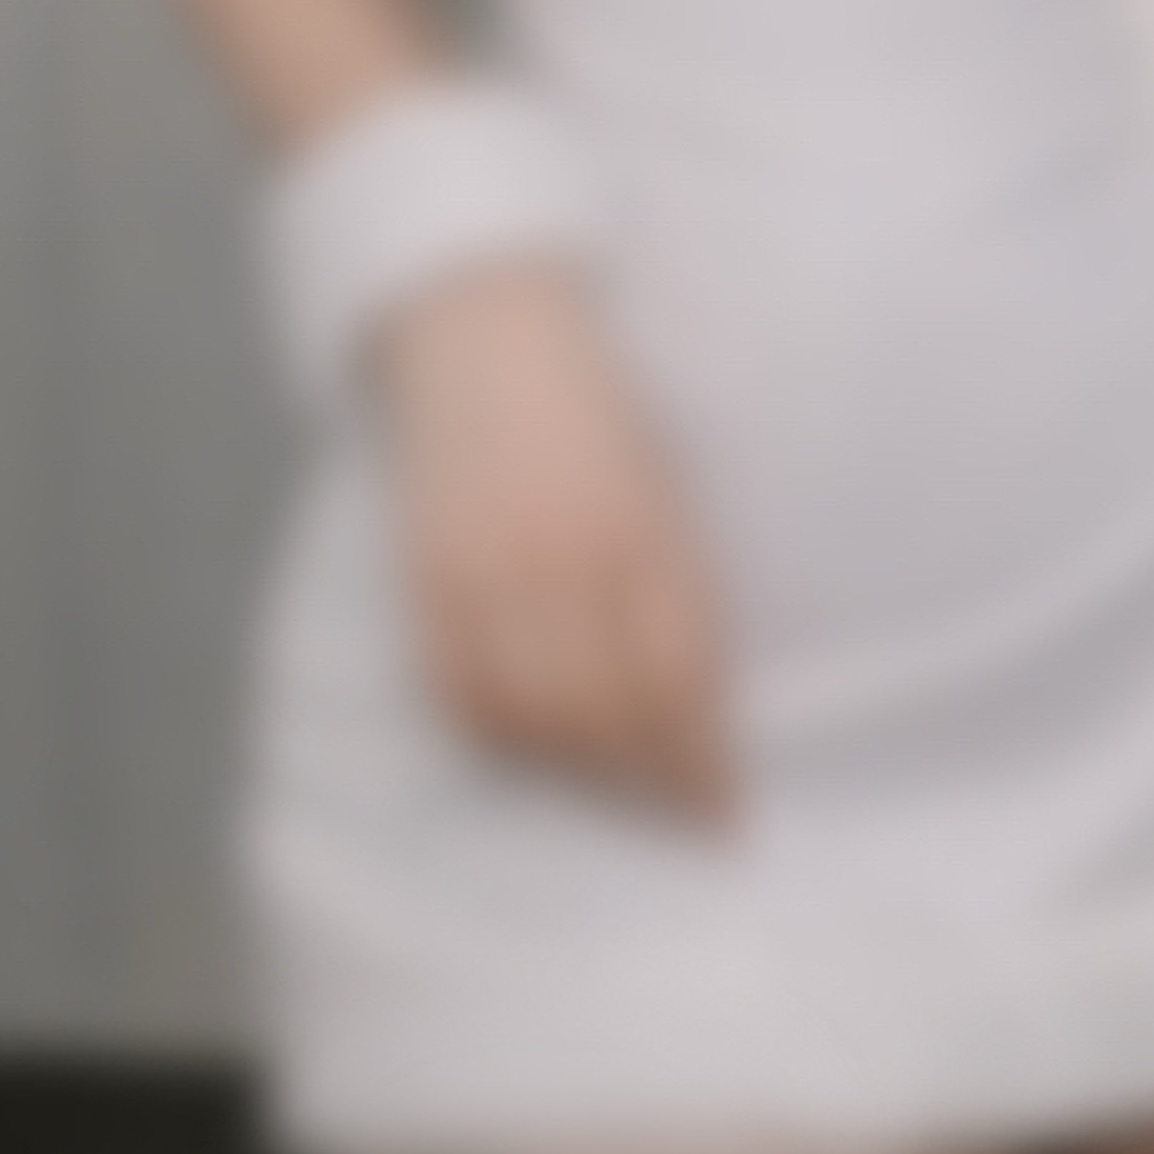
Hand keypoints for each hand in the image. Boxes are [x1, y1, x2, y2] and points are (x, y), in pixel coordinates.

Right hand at [366, 255, 744, 831]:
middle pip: (607, 717)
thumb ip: (677, 581)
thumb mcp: (661, 478)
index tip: (727, 815)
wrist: (482, 328)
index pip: (676, 679)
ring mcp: (484, 574)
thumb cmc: (595, 403)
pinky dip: (502, 743)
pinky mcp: (425, 582)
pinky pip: (461, 698)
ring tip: (618, 803)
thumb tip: (702, 701)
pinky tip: (537, 758)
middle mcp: (558, 560)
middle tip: (680, 826)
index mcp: (632, 529)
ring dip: (582, 779)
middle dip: (651, 786)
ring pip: (533, 722)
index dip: (703, 762)